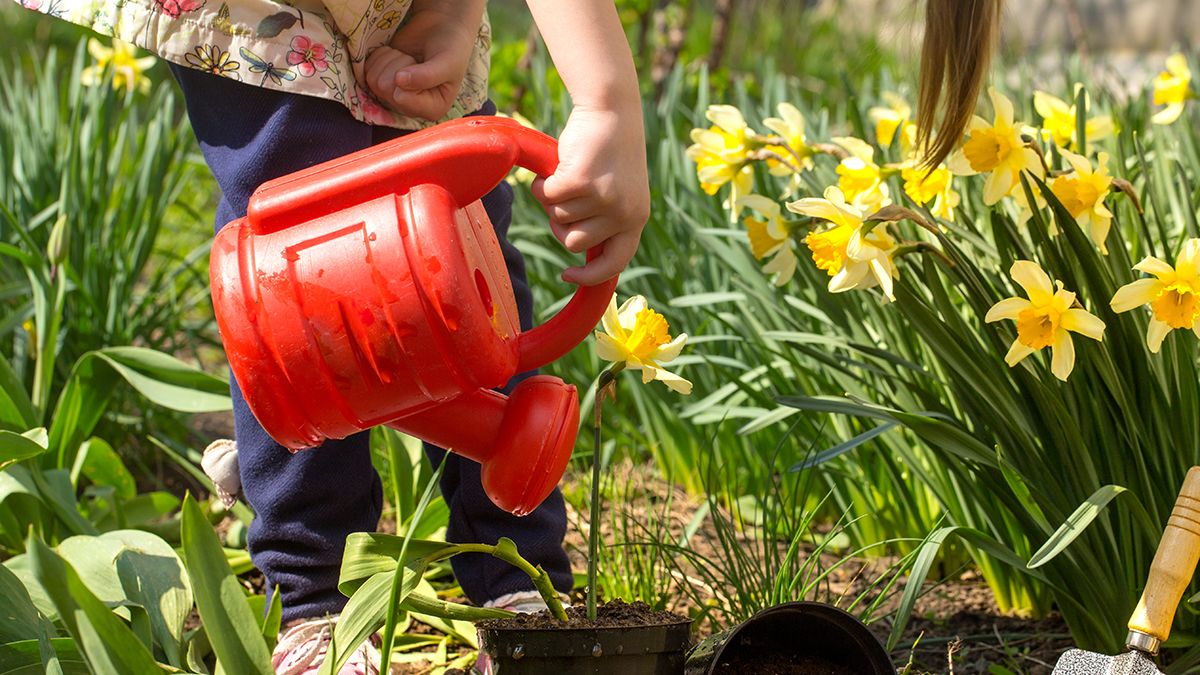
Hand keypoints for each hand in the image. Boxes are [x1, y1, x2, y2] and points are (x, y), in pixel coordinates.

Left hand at [364, 2, 481, 120]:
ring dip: (390, 60)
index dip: (408, 78)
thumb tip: (399, 81)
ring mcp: (394, 95)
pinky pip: (367, 70)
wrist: (441, 27)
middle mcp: (411, 107)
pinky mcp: (381, 80)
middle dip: (399, 66)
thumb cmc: (451, 47)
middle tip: (415, 60)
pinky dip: (381, 56)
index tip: (423, 66)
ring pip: (374, 80)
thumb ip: (427, 75)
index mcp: (433, 110)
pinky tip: (397, 55)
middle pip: (385, 89)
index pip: (403, 99)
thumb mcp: (447, 61)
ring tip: (408, 57)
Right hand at [531, 105, 649, 285]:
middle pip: (573, 243)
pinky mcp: (580, 181)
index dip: (590, 276)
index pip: (614, 263)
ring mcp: (603, 198)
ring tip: (567, 174)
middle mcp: (623, 213)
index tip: (568, 276)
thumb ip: (606, 220)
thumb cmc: (610, 151)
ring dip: (553, 198)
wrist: (611, 110)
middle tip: (565, 198)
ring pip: (558, 218)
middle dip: (560, 223)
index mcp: (636, 219)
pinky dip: (543, 183)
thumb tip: (577, 250)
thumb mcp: (619, 191)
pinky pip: (547, 196)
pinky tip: (556, 166)